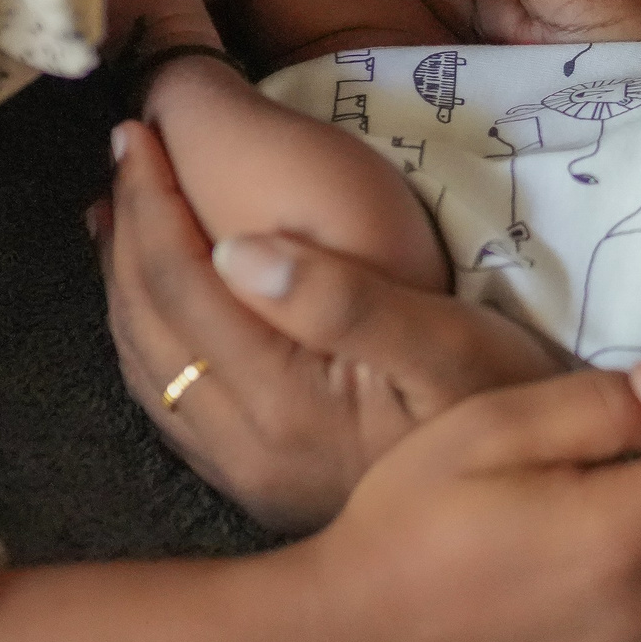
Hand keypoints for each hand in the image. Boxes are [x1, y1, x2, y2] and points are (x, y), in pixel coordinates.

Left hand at [94, 119, 474, 528]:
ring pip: (146, 365)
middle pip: (147, 323)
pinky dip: (146, 337)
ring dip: (122, 283)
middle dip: (125, 232)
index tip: (134, 133)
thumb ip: (343, 300)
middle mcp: (244, 444)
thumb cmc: (504, 403)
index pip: (182, 284)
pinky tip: (156, 305)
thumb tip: (236, 248)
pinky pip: (169, 401)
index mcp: (283, 401)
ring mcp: (244, 471)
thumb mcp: (448, 342)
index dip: (150, 203)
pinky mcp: (256, 482)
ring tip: (117, 215)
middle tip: (119, 155)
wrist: (523, 508)